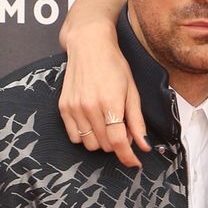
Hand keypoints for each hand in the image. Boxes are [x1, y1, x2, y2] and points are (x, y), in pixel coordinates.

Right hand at [58, 28, 148, 168]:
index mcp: (111, 103)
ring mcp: (75, 108)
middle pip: (105, 146)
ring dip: (101, 141)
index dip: (128, 157)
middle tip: (121, 128)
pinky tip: (92, 122)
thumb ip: (137, 121)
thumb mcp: (132, 91)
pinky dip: (85, 136)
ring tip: (106, 124)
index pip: (119, 142)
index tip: (134, 162)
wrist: (88, 45)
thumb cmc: (114, 65)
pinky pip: (75, 137)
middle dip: (117, 143)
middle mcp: (90, 107)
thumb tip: (144, 147)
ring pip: (90, 144)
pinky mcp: (63, 107)